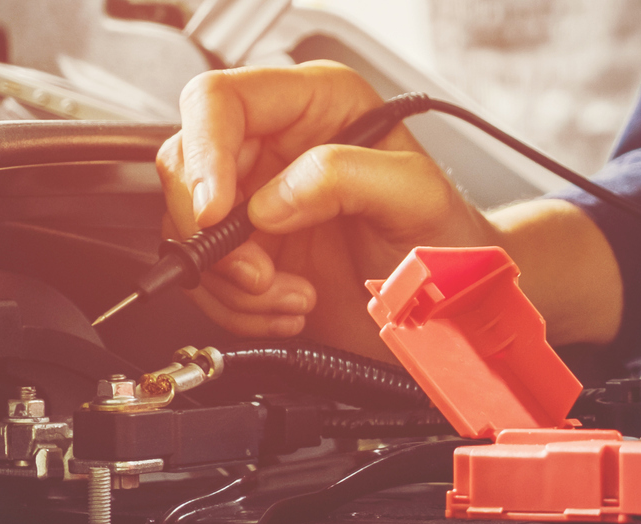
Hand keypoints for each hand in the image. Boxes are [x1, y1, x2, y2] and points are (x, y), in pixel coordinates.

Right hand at [156, 61, 499, 355]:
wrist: (453, 304)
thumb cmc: (447, 238)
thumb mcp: (415, 196)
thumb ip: (347, 177)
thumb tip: (273, 199)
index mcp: (315, 105)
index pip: (219, 100)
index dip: (205, 153)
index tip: (217, 211)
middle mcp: (276, 145)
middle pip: (187, 167)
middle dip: (216, 234)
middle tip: (262, 273)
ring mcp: (257, 200)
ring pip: (188, 230)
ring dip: (234, 282)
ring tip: (295, 296)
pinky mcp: (251, 252)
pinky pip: (206, 278)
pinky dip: (239, 307)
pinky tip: (291, 306)